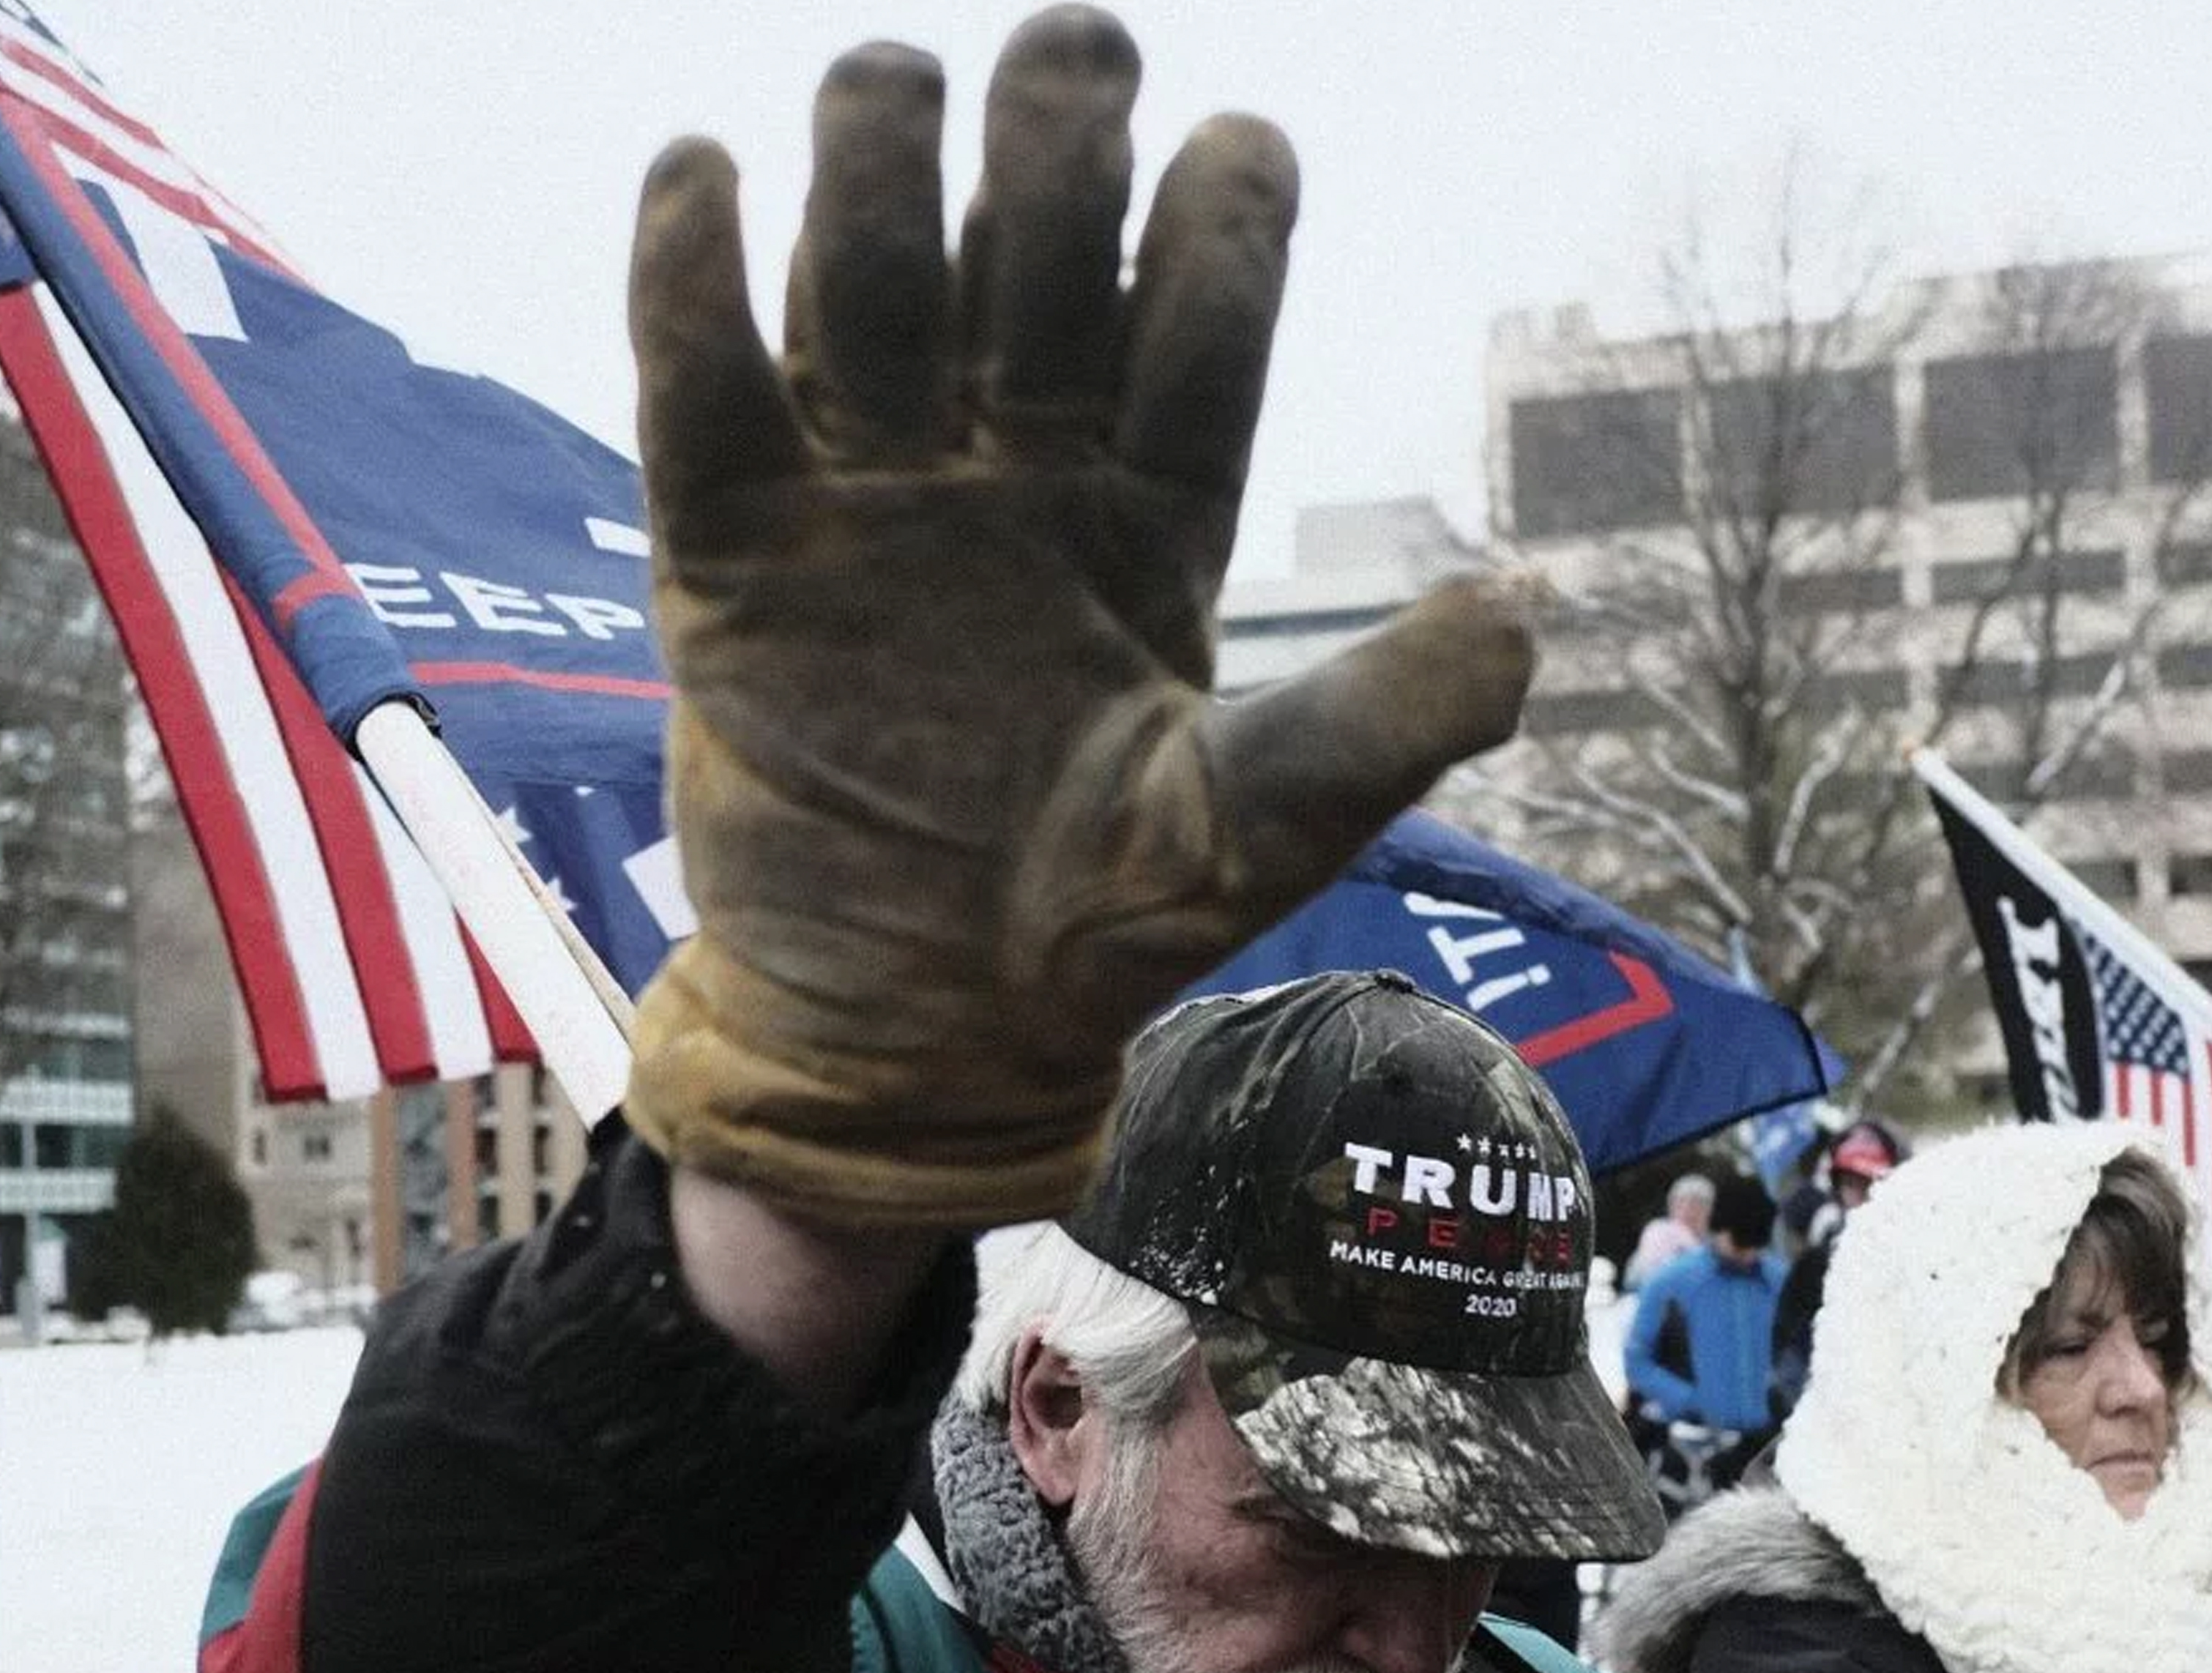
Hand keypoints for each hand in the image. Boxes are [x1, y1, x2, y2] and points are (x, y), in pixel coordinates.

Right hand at [623, 7, 1532, 1229]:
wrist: (913, 1035)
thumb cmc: (1097, 931)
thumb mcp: (1257, 834)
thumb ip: (1379, 723)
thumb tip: (1522, 616)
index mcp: (1149, 516)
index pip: (1195, 337)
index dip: (1218, 238)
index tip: (1243, 148)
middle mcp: (1012, 475)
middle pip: (1034, 268)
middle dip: (1054, 149)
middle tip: (1075, 50)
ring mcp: (868, 504)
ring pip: (873, 291)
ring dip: (880, 173)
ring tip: (892, 84)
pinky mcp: (732, 558)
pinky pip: (702, 396)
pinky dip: (688, 282)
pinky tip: (702, 170)